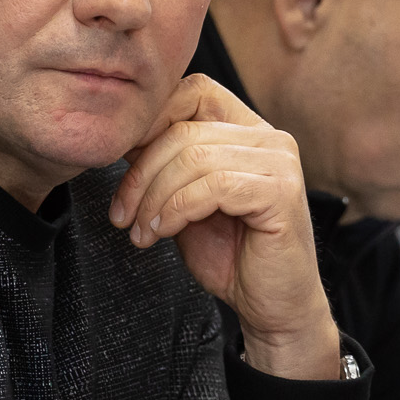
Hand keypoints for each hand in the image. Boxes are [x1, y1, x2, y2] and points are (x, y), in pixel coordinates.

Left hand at [109, 74, 339, 380]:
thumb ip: (164, 165)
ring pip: (194, 157)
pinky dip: (177, 210)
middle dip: (141, 174)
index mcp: (247, 130)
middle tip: (122, 214)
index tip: (118, 163)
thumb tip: (121, 136)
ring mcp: (280, 163)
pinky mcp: (281, 193)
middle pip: (184, 130)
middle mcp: (269, 138)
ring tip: (142, 231)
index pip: (192, 92)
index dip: (149, 122)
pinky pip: (214, 186)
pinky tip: (164, 233)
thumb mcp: (184, 200)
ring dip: (155, 198)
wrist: (271, 306)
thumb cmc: (231, 256)